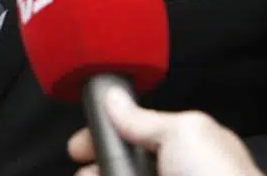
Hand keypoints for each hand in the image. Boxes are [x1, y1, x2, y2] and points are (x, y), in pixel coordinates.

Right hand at [68, 88, 263, 175]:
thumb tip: (112, 97)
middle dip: (98, 165)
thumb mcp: (183, 133)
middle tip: (82, 173)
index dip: (106, 134)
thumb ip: (145, 119)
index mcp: (188, 146)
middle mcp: (175, 171)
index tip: (78, 146)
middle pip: (124, 162)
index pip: (138, 133)